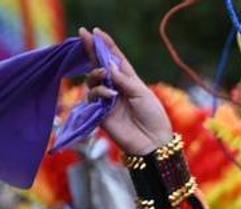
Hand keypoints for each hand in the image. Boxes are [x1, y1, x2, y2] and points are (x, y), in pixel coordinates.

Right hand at [78, 28, 172, 155]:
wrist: (153, 141)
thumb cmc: (153, 116)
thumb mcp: (141, 93)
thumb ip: (124, 80)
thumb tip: (108, 66)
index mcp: (129, 81)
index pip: (115, 60)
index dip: (106, 46)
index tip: (96, 31)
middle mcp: (116, 88)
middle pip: (100, 66)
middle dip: (92, 50)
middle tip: (84, 35)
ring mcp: (106, 99)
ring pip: (92, 80)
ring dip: (97, 74)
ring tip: (105, 75)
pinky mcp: (99, 112)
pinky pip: (92, 96)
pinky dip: (100, 92)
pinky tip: (110, 95)